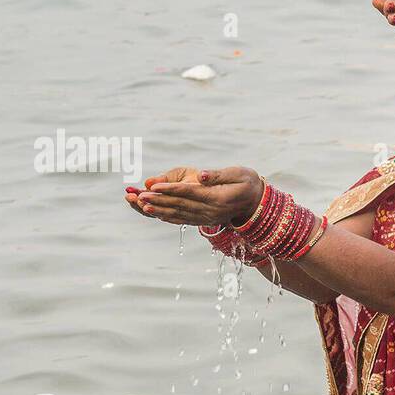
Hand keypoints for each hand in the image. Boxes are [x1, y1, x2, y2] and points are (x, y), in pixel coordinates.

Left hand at [136, 166, 263, 225]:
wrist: (257, 202)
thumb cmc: (247, 182)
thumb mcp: (238, 173)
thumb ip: (217, 175)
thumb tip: (200, 175)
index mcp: (218, 198)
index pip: (189, 193)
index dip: (170, 190)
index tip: (152, 187)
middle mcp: (210, 212)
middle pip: (179, 205)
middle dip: (157, 200)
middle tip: (137, 195)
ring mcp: (207, 219)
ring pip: (178, 215)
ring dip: (157, 210)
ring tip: (139, 205)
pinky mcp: (204, 221)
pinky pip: (182, 220)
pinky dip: (166, 216)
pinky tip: (153, 213)